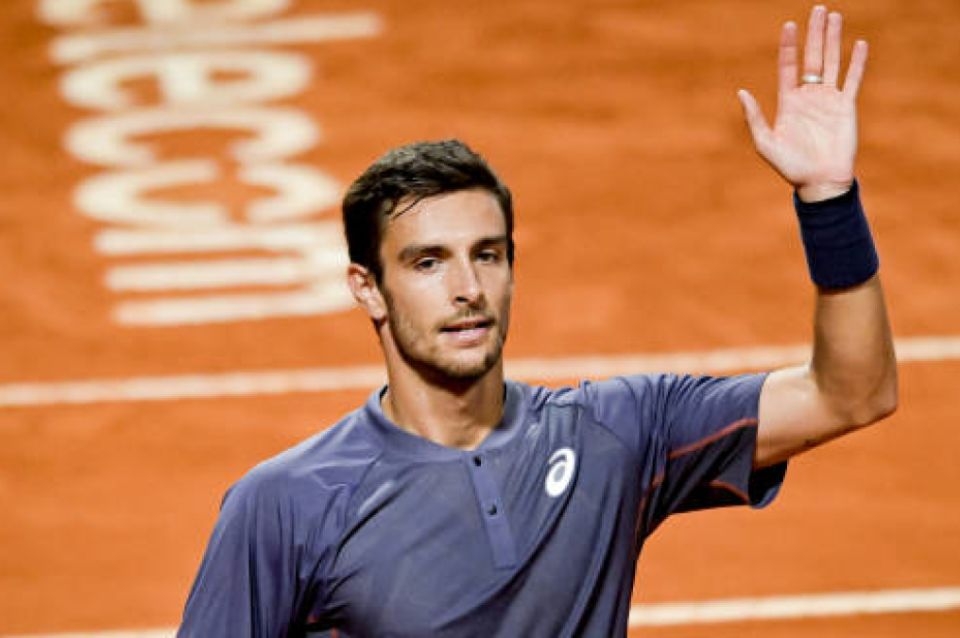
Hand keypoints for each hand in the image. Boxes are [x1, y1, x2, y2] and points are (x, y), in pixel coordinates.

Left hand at [738, 5, 867, 201]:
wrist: (819, 182)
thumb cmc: (790, 166)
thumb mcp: (765, 143)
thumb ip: (754, 117)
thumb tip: (741, 92)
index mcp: (788, 102)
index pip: (788, 66)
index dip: (789, 46)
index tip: (789, 25)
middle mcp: (808, 96)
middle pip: (812, 57)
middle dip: (814, 34)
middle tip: (818, 9)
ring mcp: (828, 100)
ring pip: (831, 63)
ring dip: (833, 40)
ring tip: (835, 17)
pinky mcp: (846, 107)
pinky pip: (852, 80)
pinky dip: (857, 63)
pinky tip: (859, 44)